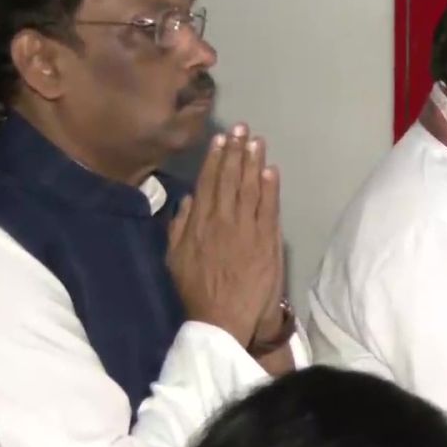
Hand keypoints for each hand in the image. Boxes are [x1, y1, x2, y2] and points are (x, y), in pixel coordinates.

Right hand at [167, 125, 281, 350]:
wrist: (223, 318)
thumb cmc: (198, 290)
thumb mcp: (175, 258)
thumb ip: (179, 227)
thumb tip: (186, 200)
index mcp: (198, 223)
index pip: (208, 183)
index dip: (215, 159)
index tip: (221, 140)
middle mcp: (222, 220)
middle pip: (230, 179)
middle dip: (236, 152)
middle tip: (242, 128)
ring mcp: (246, 229)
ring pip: (250, 188)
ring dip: (253, 163)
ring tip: (256, 141)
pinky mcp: (266, 240)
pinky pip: (268, 208)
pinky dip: (270, 188)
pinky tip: (271, 170)